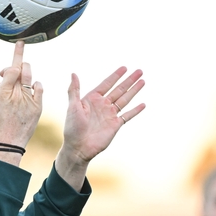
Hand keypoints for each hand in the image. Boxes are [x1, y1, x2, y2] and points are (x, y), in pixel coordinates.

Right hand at [0, 41, 42, 159]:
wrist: (9, 144)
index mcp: (3, 92)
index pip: (11, 68)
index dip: (13, 57)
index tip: (13, 55)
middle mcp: (17, 93)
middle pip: (22, 68)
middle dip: (18, 62)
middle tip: (11, 69)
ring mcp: (29, 99)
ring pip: (30, 76)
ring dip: (26, 71)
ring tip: (21, 74)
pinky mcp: (38, 106)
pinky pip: (39, 87)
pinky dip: (35, 84)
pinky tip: (31, 86)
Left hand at [55, 67, 144, 188]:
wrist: (78, 147)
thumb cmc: (72, 127)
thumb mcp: (72, 106)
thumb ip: (74, 90)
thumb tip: (73, 73)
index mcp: (92, 99)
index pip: (107, 84)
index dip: (116, 76)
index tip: (124, 68)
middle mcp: (103, 105)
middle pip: (119, 89)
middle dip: (129, 80)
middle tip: (139, 71)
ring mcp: (110, 115)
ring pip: (125, 99)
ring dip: (134, 90)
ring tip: (143, 81)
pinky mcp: (115, 125)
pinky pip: (127, 116)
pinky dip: (135, 110)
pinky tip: (143, 104)